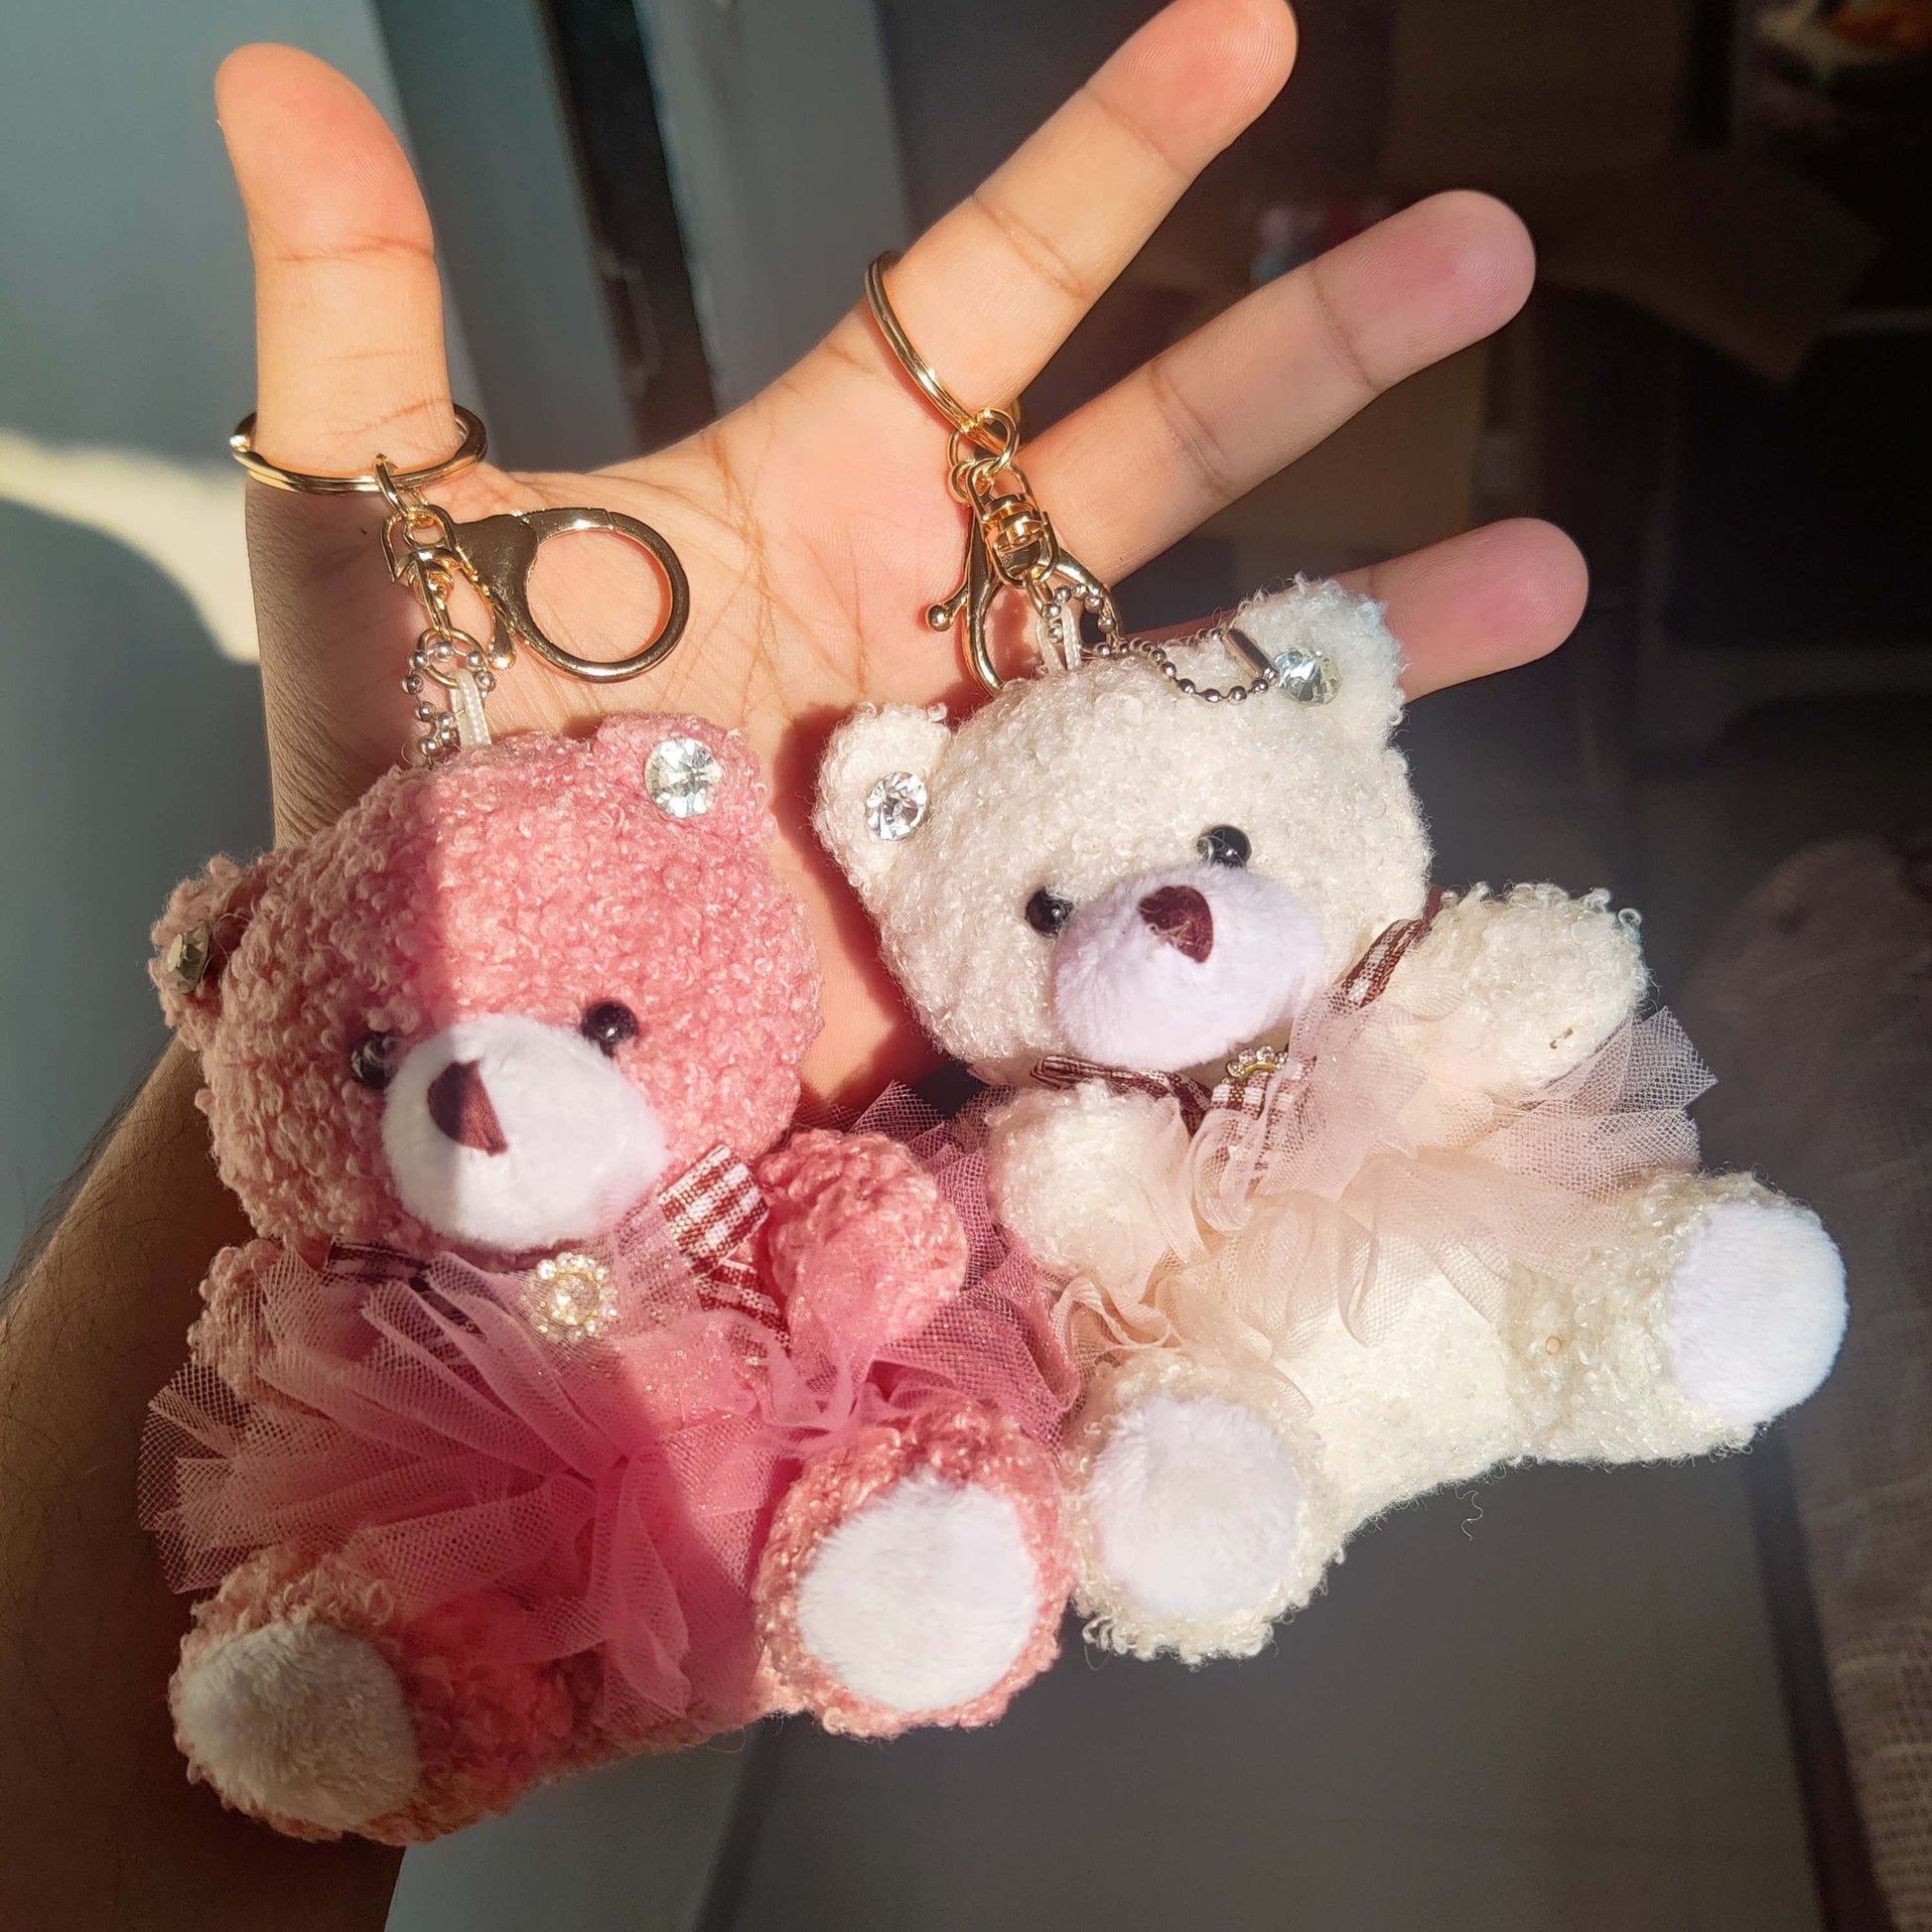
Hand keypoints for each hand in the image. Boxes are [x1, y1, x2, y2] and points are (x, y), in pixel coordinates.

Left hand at [223, 0, 1583, 1102]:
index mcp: (823, 490)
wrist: (464, 1042)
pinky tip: (1423, 819)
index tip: (1255, 26)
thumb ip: (364, 319)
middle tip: (1491, 247)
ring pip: (1214, 665)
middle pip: (1163, 453)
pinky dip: (1294, 843)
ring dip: (1381, 614)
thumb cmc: (409, 784)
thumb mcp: (380, 539)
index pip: (995, 288)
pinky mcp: (1015, 922)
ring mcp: (994, 774)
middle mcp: (941, 614)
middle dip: (1320, 349)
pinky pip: (1180, 861)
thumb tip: (276, 80)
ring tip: (1549, 563)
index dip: (1120, 157)